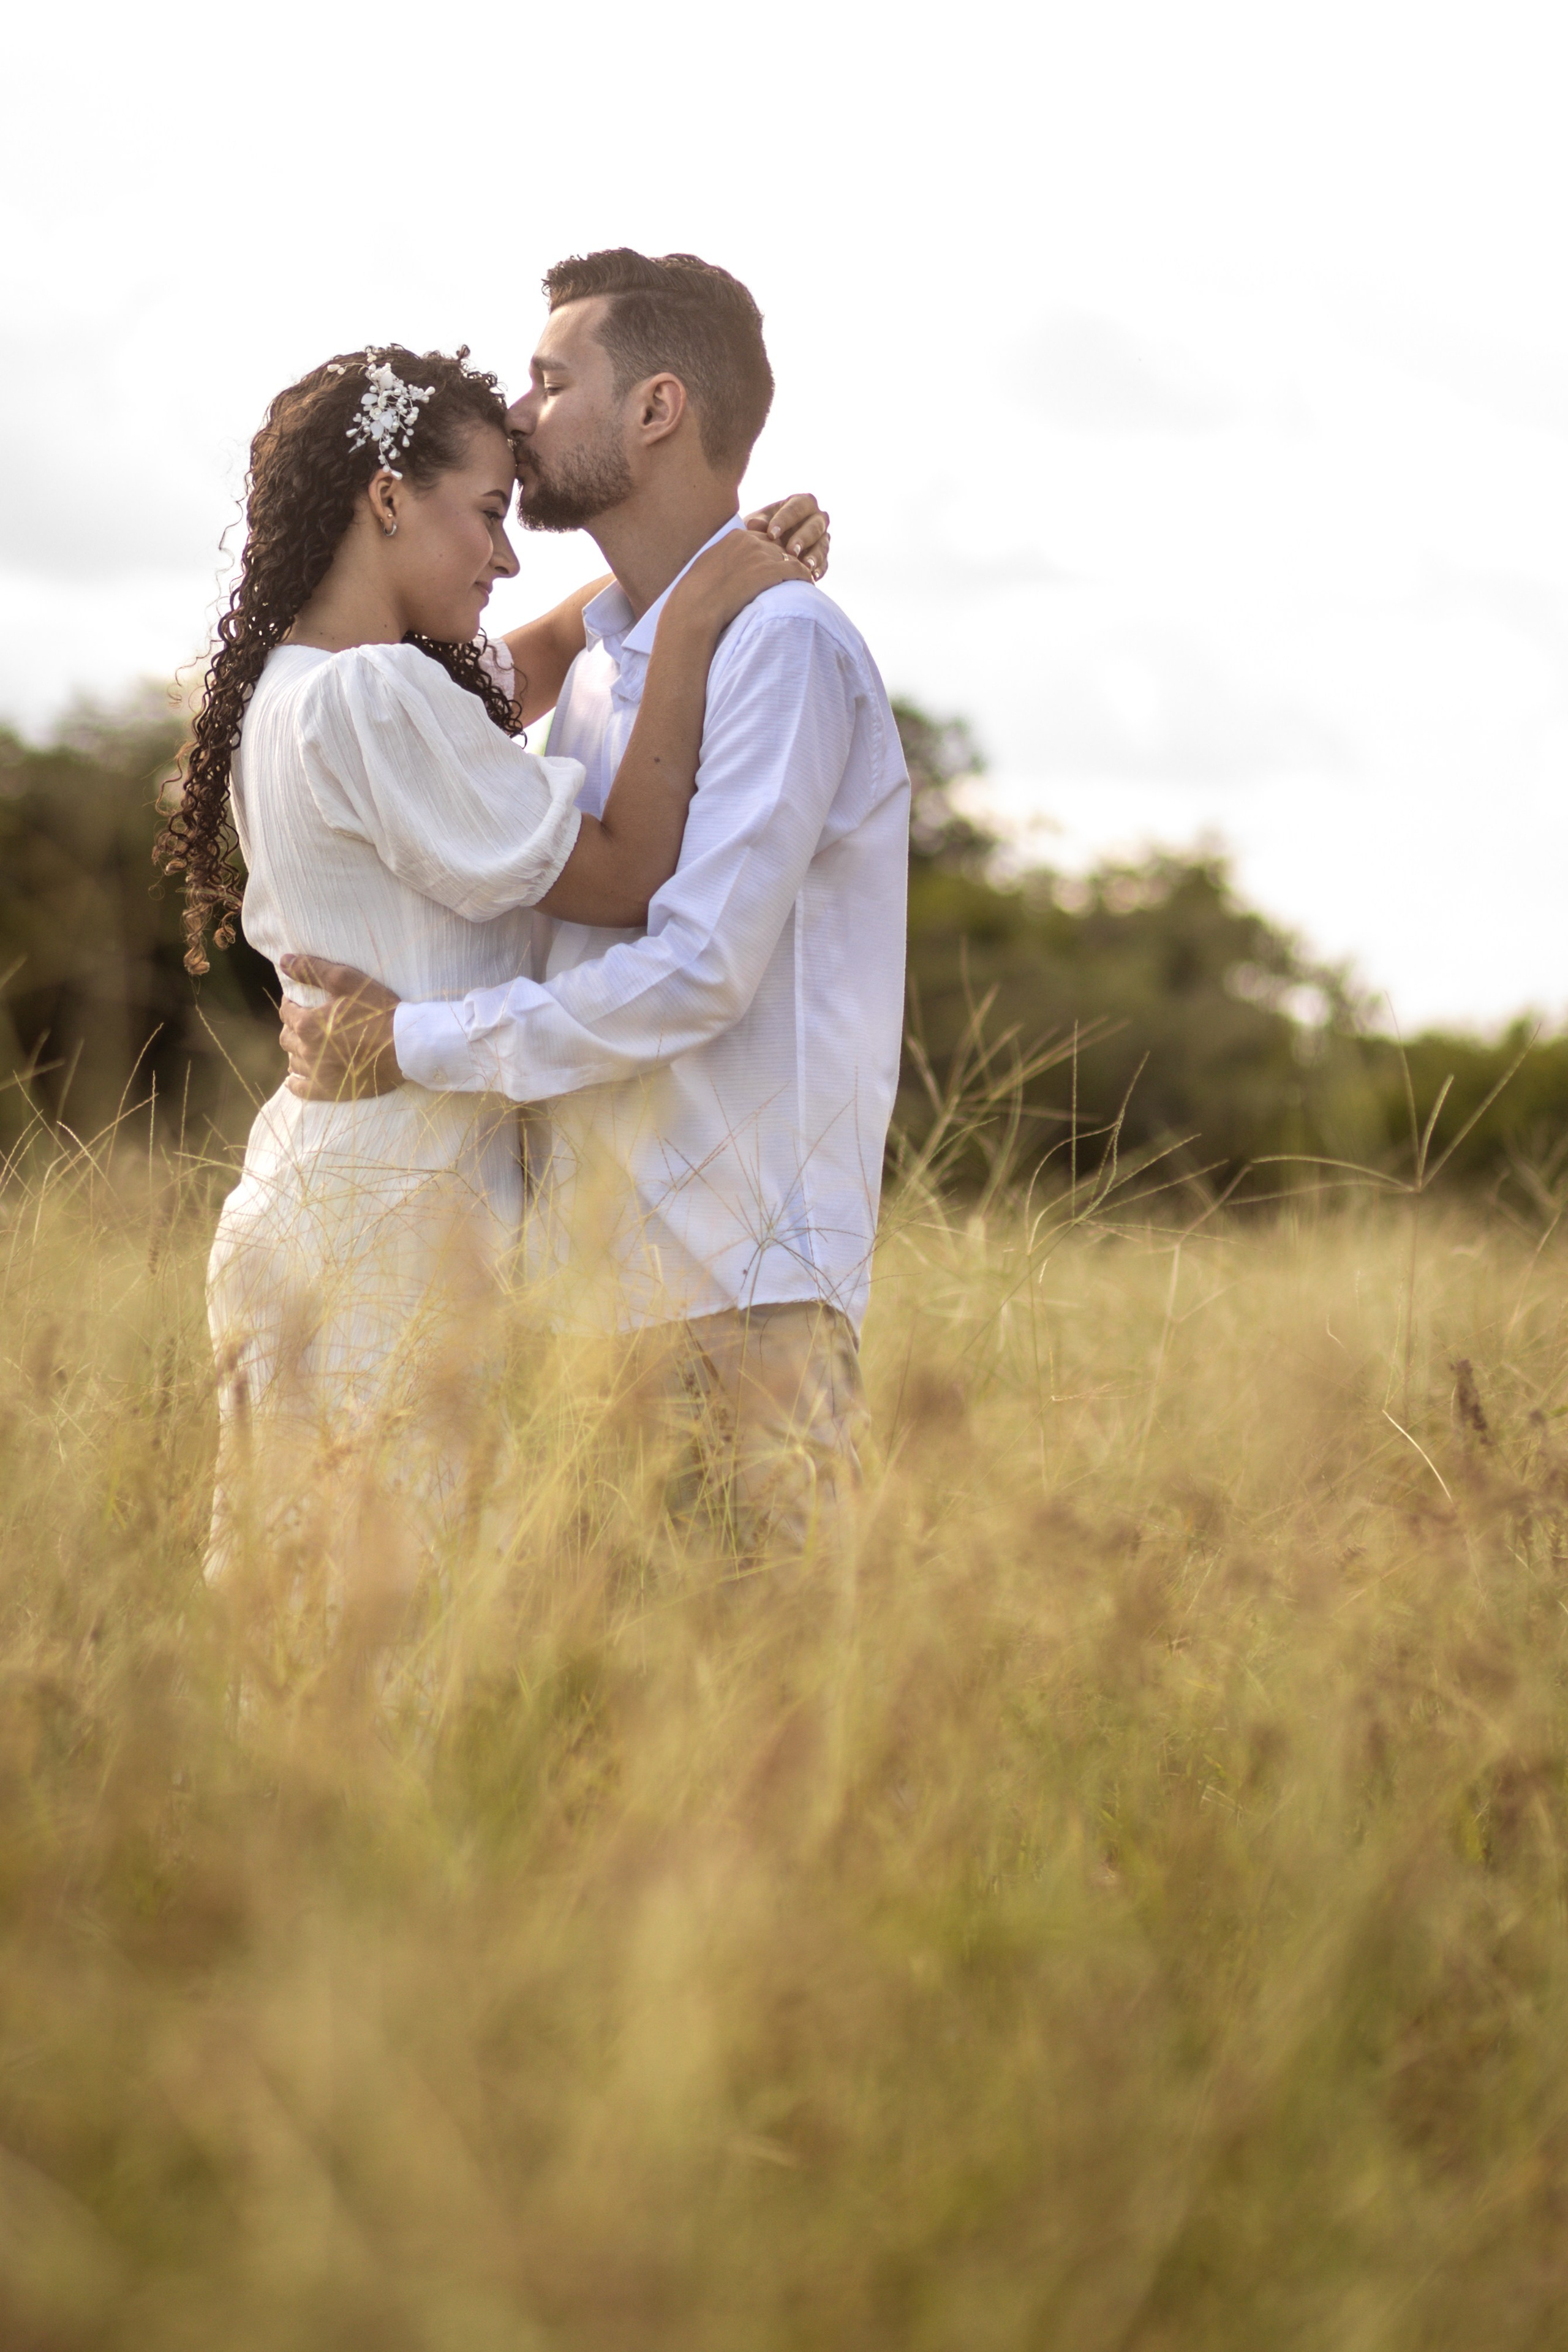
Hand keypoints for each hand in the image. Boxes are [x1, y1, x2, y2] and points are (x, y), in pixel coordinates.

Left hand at [277, 955, 401, 1099]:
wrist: (406, 1046)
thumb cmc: (378, 1011)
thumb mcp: (347, 981)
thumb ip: (312, 970)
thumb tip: (284, 960)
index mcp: (308, 1023)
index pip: (287, 1011)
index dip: (292, 1003)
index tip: (300, 1001)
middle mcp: (307, 1050)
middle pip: (287, 1037)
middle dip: (293, 1027)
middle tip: (306, 1021)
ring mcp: (317, 1073)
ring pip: (293, 1060)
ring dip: (296, 1050)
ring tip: (306, 1044)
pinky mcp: (329, 1090)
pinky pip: (301, 1089)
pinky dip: (294, 1082)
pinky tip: (294, 1077)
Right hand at [664, 529, 813, 639]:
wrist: (697, 606)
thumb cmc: (697, 595)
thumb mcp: (709, 567)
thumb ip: (724, 561)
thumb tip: (729, 571)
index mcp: (735, 536)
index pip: (762, 539)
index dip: (769, 555)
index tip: (774, 567)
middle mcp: (750, 541)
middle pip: (778, 547)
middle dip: (785, 561)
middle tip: (793, 576)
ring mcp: (762, 554)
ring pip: (791, 557)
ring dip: (797, 569)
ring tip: (804, 582)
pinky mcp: (772, 570)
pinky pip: (798, 570)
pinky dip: (805, 577)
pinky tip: (809, 585)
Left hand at [744, 493, 829, 579]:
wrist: (767, 549)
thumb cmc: (762, 530)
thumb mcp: (757, 524)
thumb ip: (757, 523)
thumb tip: (754, 524)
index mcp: (801, 503)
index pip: (796, 508)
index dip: (784, 520)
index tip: (771, 534)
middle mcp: (816, 518)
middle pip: (814, 526)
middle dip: (803, 538)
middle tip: (791, 551)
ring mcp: (823, 538)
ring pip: (822, 545)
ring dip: (814, 556)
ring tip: (805, 566)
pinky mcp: (823, 557)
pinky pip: (825, 563)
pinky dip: (819, 570)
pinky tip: (813, 577)